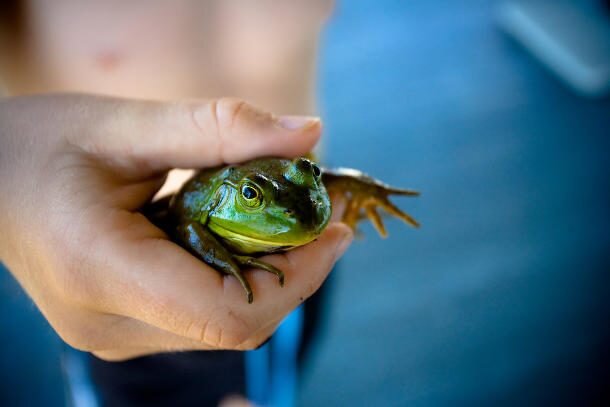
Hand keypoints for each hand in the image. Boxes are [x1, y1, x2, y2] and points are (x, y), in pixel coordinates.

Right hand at [0, 94, 351, 360]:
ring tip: (292, 216)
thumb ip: (219, 128)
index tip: (335, 228)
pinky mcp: (127, 326)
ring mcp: (117, 334)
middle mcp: (109, 325)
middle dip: (295, 269)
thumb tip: (309, 135)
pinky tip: (247, 233)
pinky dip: (241, 276)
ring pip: (225, 323)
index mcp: (100, 273)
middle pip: (236, 321)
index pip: (226, 311)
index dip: (298, 276)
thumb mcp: (125, 124)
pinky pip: (204, 314)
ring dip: (273, 273)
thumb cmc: (40, 146)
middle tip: (324, 210)